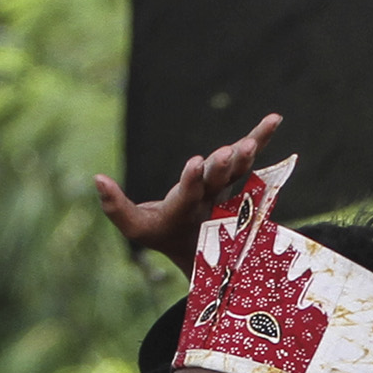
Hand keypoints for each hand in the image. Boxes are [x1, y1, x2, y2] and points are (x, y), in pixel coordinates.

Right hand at [94, 114, 283, 259]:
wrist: (202, 252)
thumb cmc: (162, 234)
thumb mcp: (135, 227)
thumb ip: (115, 206)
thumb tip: (96, 178)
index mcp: (184, 211)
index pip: (189, 195)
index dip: (192, 179)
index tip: (196, 162)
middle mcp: (209, 201)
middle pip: (217, 183)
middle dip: (221, 167)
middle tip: (228, 152)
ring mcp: (225, 189)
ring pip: (238, 172)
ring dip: (245, 156)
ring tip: (251, 142)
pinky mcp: (234, 178)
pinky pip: (250, 158)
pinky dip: (262, 138)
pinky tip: (275, 119)